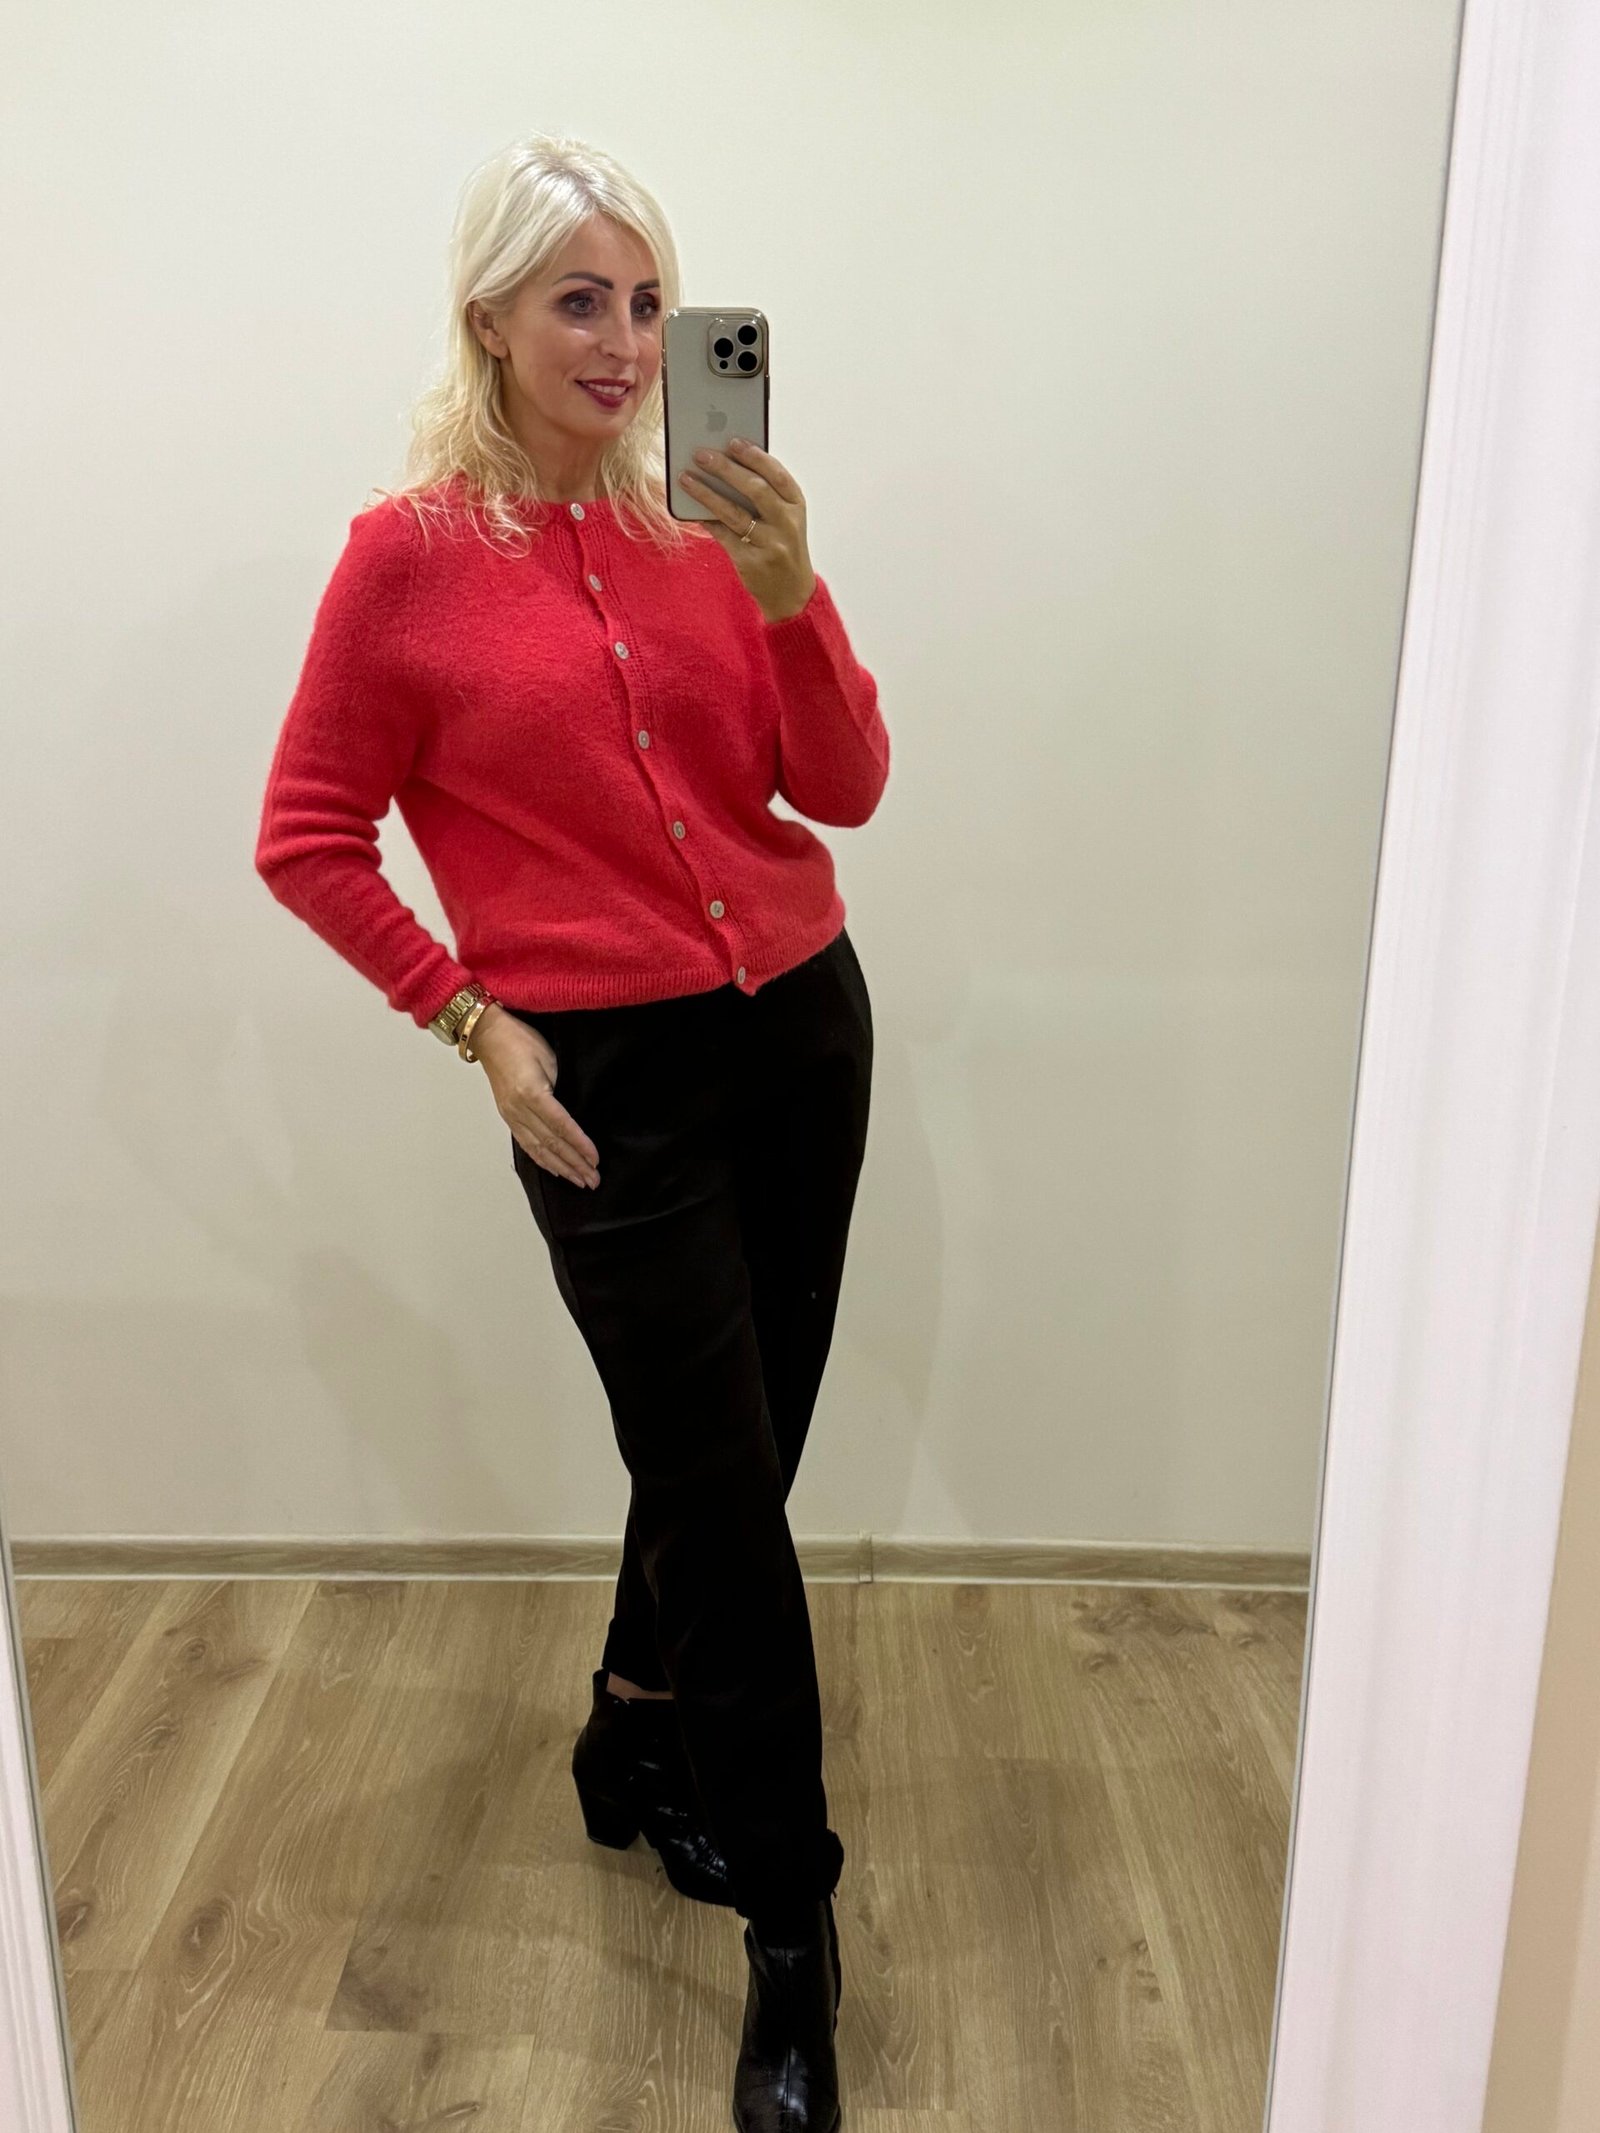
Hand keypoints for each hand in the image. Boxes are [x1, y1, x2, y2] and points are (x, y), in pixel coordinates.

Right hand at [471, 1005, 599, 1188]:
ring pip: (538, 1149)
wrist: (488, 1035)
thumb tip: (577, 1114)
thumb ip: (562, 1087)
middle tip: (593, 1179)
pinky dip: (542, 1159)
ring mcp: (511, 1115)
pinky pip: (526, 1144)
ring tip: (580, 1180)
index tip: (595, 1159)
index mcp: (531, 1092)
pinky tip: (555, 1169)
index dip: (579, 1145)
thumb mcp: (549, 1058)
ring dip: (561, 1167)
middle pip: (551, 1143)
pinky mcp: (507, 1116)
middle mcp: (519, 1109)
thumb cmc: (521, 1040)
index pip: (561, 1126)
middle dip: (574, 1163)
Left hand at [678, 439, 817, 622]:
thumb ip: (766, 494)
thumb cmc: (783, 546)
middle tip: (701, 454)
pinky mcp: (750, 562)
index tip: (732, 441)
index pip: (777, 474)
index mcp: (796, 506)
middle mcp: (786, 523)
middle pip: (754, 489)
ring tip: (686, 478)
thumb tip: (727, 464)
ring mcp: (770, 544)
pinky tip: (691, 509)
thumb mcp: (785, 518)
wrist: (792, 594)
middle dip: (726, 469)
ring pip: (733, 513)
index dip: (755, 456)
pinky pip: (723, 535)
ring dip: (706, 493)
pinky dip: (706, 520)